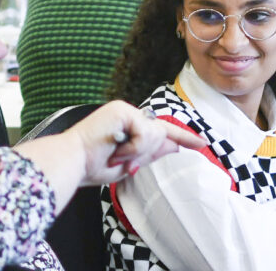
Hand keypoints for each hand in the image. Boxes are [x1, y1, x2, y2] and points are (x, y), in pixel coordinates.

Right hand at [68, 101, 205, 185]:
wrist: (73, 163)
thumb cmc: (91, 166)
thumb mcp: (128, 163)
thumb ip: (150, 152)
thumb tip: (175, 145)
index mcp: (126, 125)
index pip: (159, 129)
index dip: (183, 136)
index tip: (202, 142)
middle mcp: (126, 114)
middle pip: (159, 133)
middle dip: (147, 152)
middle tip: (125, 164)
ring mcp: (124, 110)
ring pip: (154, 134)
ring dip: (137, 152)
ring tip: (116, 157)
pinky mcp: (122, 110)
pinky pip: (144, 132)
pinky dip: (133, 147)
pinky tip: (116, 150)